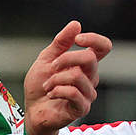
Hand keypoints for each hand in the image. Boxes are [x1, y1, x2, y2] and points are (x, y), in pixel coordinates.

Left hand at [23, 20, 111, 134]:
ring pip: (78, 76)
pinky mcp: (82, 108)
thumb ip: (61, 43)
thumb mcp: (46, 59)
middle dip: (65, 59)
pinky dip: (58, 90)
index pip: (103, 47)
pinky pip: (74, 92)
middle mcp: (90, 78)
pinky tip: (51, 94)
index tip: (77, 39)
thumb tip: (76, 24)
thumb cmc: (40, 86)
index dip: (94, 39)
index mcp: (84, 64)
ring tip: (47, 86)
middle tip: (51, 67)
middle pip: (90, 58)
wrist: (32, 111)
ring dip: (56, 79)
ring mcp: (88, 94)